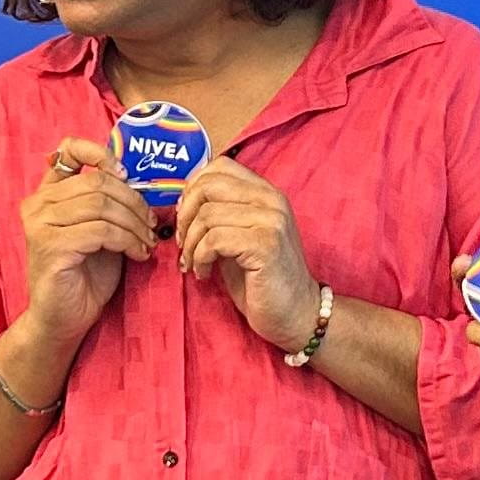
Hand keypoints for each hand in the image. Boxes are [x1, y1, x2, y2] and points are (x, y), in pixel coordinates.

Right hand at [18, 137, 156, 358]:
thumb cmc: (85, 275)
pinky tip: (137, 254)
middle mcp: (38, 205)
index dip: (101, 154)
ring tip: (146, 242)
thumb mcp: (101, 230)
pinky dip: (128, 240)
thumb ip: (108, 204)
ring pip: (102, 205)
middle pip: (98, 181)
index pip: (68, 150)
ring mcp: (40, 225)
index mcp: (47, 193)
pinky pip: (101, 231)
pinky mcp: (50, 247)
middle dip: (134, 201)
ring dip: (134, 224)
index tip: (126, 175)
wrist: (64, 319)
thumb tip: (142, 183)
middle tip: (151, 224)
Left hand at [175, 155, 321, 351]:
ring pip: (207, 215)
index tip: (186, 217)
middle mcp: (272, 200)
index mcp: (266, 193)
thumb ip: (221, 214)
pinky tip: (205, 273)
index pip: (220, 166)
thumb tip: (184, 203)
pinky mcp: (265, 244)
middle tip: (185, 243)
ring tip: (195, 264)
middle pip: (209, 186)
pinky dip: (200, 257)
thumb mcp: (239, 238)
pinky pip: (214, 239)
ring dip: (191, 244)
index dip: (192, 189)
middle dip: (185, 215)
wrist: (296, 313)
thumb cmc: (262, 279)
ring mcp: (271, 221)